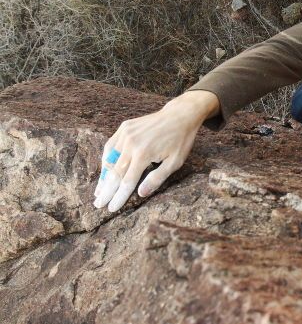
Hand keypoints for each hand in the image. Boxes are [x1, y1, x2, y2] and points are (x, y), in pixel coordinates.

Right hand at [93, 90, 218, 211]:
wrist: (180, 115)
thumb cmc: (180, 140)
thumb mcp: (175, 162)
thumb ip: (157, 178)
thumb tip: (140, 194)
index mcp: (144, 154)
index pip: (127, 181)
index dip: (118, 197)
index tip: (110, 208)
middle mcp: (131, 143)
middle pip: (114, 173)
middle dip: (106, 191)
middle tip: (98, 204)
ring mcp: (126, 133)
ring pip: (109, 159)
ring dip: (104, 176)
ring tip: (99, 191)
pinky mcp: (124, 127)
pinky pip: (110, 146)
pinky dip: (106, 159)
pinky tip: (105, 170)